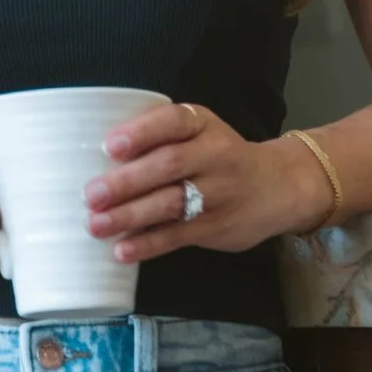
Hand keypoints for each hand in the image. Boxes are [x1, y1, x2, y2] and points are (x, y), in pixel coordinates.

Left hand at [84, 103, 331, 258]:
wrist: (280, 186)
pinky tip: (122, 250)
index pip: (173, 122)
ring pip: (170, 203)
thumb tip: (96, 155)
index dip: (141, 133)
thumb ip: (161, 136)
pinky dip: (148, 244)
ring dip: (130, 215)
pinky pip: (178, 236)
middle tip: (91, 195)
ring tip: (97, 224)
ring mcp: (218, 193)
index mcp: (203, 125)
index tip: (110, 145)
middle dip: (127, 181)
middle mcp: (214, 156)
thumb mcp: (201, 132)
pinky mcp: (216, 227)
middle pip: (168, 165)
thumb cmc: (221, 155)